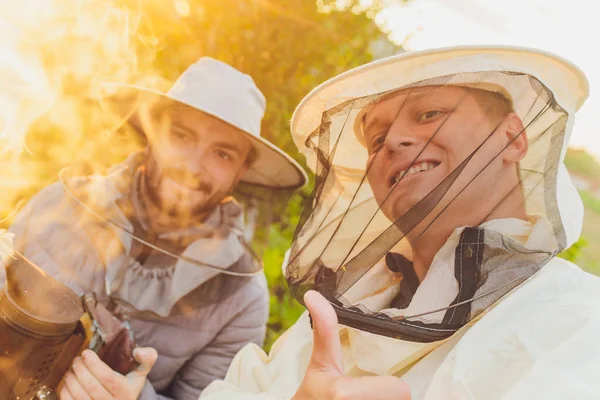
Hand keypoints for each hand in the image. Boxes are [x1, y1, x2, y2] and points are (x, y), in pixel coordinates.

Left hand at [59, 347, 157, 399]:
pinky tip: (67, 382)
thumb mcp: (141, 372)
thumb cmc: (129, 385)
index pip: (108, 378)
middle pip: (91, 386)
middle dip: (80, 370)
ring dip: (71, 379)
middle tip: (76, 359)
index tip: (86, 353)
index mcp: (126, 392)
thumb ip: (148, 358)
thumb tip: (138, 351)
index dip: (94, 365)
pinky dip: (65, 392)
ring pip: (79, 396)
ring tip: (71, 368)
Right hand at [292, 291, 410, 399]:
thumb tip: (312, 293)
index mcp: (344, 395)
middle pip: (402, 398)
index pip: (401, 391)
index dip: (391, 388)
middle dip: (389, 399)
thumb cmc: (313, 396)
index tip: (372, 388)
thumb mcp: (320, 364)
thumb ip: (323, 330)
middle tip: (369, 397)